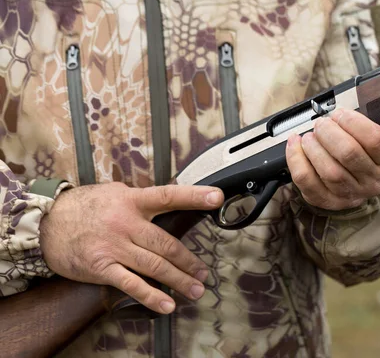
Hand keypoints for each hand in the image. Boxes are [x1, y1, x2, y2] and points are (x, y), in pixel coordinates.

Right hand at [39, 182, 223, 313]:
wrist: (46, 222)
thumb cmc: (84, 207)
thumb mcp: (114, 193)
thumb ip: (140, 200)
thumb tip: (167, 202)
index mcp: (131, 201)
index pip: (168, 196)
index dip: (193, 196)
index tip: (215, 197)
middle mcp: (126, 223)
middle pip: (166, 243)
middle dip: (189, 260)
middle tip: (203, 272)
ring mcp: (114, 247)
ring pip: (154, 266)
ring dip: (178, 280)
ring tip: (195, 290)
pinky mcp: (101, 267)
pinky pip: (131, 284)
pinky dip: (151, 296)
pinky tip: (167, 304)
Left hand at [286, 108, 379, 210]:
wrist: (363, 177)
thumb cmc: (367, 149)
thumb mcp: (376, 134)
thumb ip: (362, 123)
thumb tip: (335, 112)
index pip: (375, 140)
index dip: (353, 122)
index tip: (340, 113)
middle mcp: (375, 182)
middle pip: (349, 154)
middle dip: (329, 132)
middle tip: (321, 123)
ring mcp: (353, 195)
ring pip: (329, 171)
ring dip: (313, 147)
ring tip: (309, 135)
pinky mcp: (329, 202)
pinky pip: (308, 182)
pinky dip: (296, 160)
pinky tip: (295, 145)